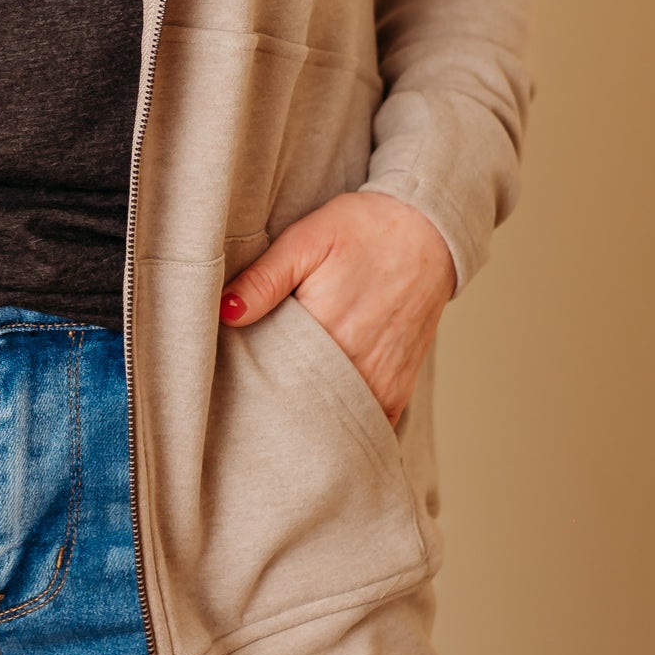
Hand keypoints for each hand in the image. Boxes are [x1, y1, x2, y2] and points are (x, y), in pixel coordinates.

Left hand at [219, 190, 455, 423]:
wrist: (428, 231)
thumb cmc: (364, 230)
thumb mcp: (306, 239)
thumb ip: (264, 279)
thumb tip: (226, 313)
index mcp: (327, 329)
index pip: (271, 375)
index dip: (249, 374)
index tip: (236, 367)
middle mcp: (357, 365)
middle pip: (299, 402)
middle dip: (275, 397)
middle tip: (257, 381)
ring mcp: (381, 383)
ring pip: (330, 419)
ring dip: (307, 412)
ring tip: (286, 390)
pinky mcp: (398, 391)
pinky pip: (363, 423)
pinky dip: (341, 420)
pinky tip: (322, 404)